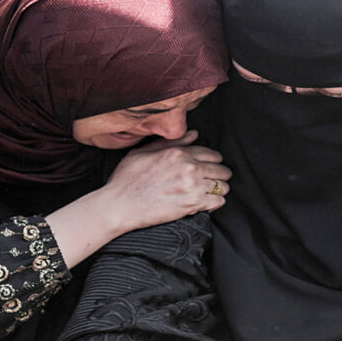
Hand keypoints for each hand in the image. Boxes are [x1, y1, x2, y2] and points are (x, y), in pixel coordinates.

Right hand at [99, 130, 230, 233]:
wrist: (119, 205)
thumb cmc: (126, 179)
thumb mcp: (143, 152)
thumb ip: (171, 143)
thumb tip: (193, 134)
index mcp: (177, 153)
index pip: (210, 153)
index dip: (213, 161)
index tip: (210, 167)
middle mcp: (188, 167)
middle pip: (221, 169)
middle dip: (218, 174)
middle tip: (211, 181)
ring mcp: (192, 186)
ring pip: (222, 186)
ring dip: (218, 189)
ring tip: (209, 193)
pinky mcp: (192, 205)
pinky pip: (218, 202)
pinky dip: (215, 203)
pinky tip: (207, 203)